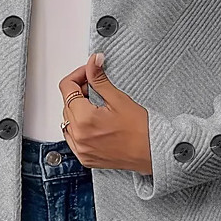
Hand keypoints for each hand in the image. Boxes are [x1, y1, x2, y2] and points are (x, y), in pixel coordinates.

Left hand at [58, 53, 152, 175]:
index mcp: (84, 119)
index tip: (89, 73)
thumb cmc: (141, 130)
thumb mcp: (118, 99)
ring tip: (97, 107)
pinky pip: (72, 138)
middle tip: (97, 89)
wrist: (153, 152)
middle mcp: (78, 136)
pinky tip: (94, 123)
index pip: (67, 87)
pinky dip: (78, 127)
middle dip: (79, 92)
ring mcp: (81, 149)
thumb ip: (99, 79)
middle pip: (67, 103)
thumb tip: (93, 62)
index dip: (78, 75)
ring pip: (68, 120)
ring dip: (77, 110)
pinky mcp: (85, 157)